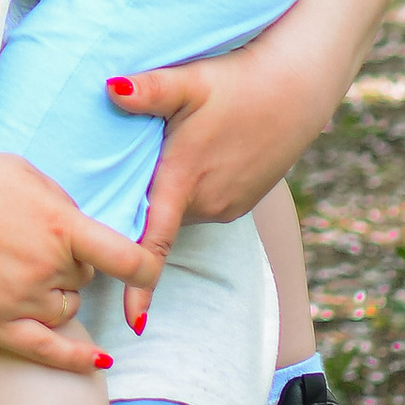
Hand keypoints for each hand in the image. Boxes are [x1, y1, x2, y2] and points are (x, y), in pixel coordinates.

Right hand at [0, 149, 156, 371]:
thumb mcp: (19, 170)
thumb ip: (60, 201)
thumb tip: (83, 226)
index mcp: (58, 225)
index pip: (127, 259)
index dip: (146, 267)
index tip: (148, 269)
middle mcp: (46, 268)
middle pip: (85, 280)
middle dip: (70, 265)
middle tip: (28, 242)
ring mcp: (21, 303)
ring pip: (66, 310)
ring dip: (56, 295)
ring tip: (13, 268)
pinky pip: (48, 352)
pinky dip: (77, 358)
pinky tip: (98, 360)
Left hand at [110, 43, 340, 317]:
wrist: (297, 87)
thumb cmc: (239, 81)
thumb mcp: (190, 82)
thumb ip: (149, 90)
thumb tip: (110, 87)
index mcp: (185, 180)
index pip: (156, 244)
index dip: (141, 286)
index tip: (131, 323)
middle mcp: (207, 203)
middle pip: (158, 220)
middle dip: (136, 212)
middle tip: (108, 181)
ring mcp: (226, 205)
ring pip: (181, 213)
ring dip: (166, 198)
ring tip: (158, 161)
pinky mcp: (241, 202)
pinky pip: (202, 205)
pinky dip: (189, 192)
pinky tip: (191, 159)